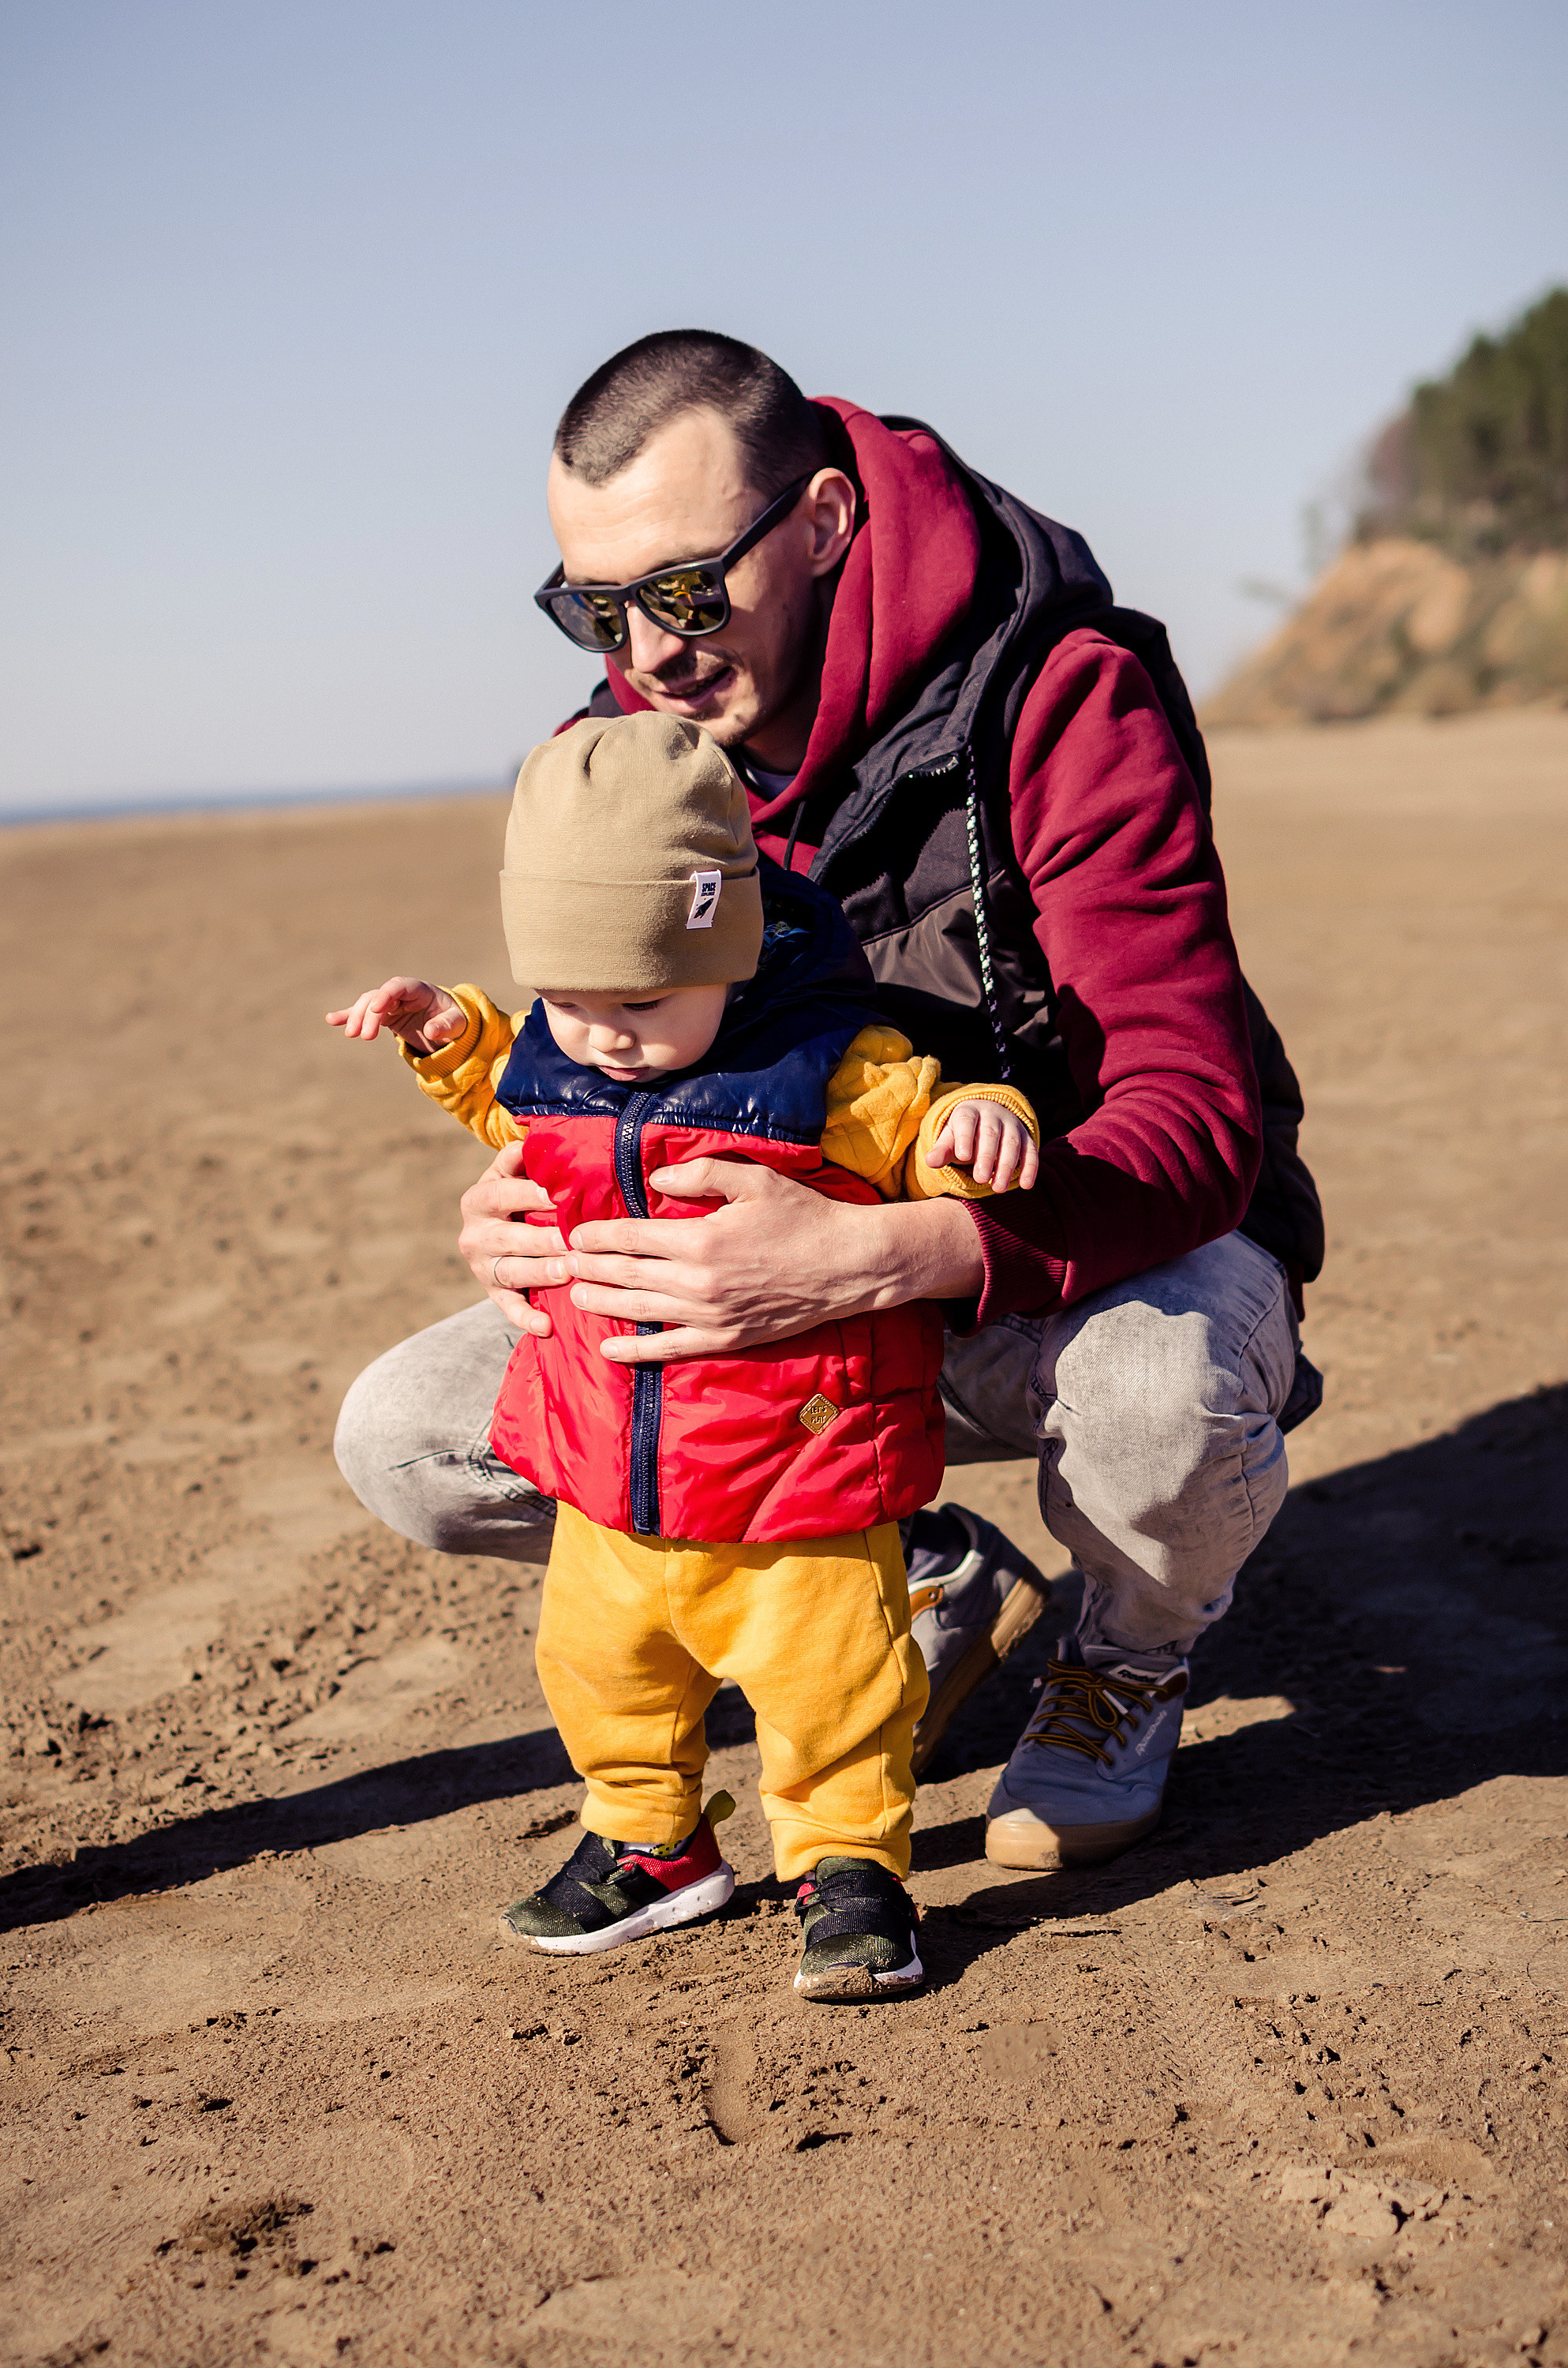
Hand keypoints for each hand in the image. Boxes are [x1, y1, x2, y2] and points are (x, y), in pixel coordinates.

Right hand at [327, 976, 466, 1054]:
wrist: (449, 1025)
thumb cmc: (455, 1020)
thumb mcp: (458, 1024)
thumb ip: (447, 1026)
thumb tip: (431, 1031)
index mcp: (420, 989)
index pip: (398, 986)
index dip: (386, 995)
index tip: (376, 1009)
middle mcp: (401, 993)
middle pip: (379, 997)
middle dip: (368, 1014)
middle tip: (363, 1036)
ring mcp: (391, 1003)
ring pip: (368, 1004)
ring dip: (357, 1017)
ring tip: (351, 1035)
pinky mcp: (384, 1014)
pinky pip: (364, 1013)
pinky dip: (348, 1016)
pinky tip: (332, 1020)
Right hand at [458, 1140, 565, 1336]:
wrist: (495, 1223)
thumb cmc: (515, 1191)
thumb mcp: (511, 1171)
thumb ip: (519, 1158)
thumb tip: (527, 1141)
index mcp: (478, 1200)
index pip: (501, 1194)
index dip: (527, 1194)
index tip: (555, 1195)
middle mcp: (475, 1235)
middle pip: (507, 1238)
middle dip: (539, 1240)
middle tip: (568, 1241)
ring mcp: (483, 1267)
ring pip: (511, 1272)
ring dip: (539, 1273)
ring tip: (566, 1272)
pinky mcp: (493, 1292)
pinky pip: (508, 1307)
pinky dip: (525, 1318)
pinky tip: (545, 1326)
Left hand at [549, 1158, 984, 1364]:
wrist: (849, 1266)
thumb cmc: (804, 1216)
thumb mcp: (753, 1180)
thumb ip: (699, 1177)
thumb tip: (653, 1183)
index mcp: (700, 1238)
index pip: (631, 1237)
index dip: (597, 1235)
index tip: (573, 1231)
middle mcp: (697, 1281)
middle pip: (626, 1275)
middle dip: (587, 1268)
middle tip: (559, 1262)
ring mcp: (709, 1315)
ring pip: (639, 1311)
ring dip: (600, 1303)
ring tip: (572, 1294)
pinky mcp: (724, 1339)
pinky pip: (669, 1349)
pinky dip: (635, 1351)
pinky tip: (609, 1349)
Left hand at [926, 1099, 1037, 1192]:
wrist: (986, 1120)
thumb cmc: (963, 1135)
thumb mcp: (949, 1139)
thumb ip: (941, 1151)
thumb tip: (930, 1162)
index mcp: (968, 1111)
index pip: (966, 1121)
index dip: (965, 1138)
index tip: (963, 1157)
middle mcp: (992, 1114)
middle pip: (990, 1133)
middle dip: (986, 1157)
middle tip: (980, 1179)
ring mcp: (1011, 1125)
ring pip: (1012, 1142)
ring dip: (1007, 1166)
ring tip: (998, 1189)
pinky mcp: (1026, 1137)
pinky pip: (1030, 1151)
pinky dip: (1030, 1168)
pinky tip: (1026, 1185)